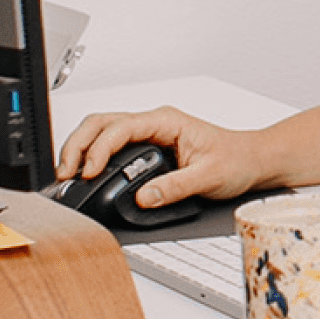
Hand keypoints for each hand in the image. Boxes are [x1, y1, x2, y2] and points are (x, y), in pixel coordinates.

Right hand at [55, 106, 274, 210]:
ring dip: (82, 149)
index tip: (91, 172)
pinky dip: (94, 156)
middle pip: (101, 123)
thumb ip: (175, 187)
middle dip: (78, 145)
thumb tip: (143, 197)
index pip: (121, 128)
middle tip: (66, 173)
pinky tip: (87, 173)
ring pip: (102, 131)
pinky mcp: (148, 148)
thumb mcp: (209, 176)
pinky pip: (112, 145)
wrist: (253, 160)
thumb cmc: (237, 160)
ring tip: (69, 174)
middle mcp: (155, 123)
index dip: (99, 149)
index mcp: (167, 121)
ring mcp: (149, 134)